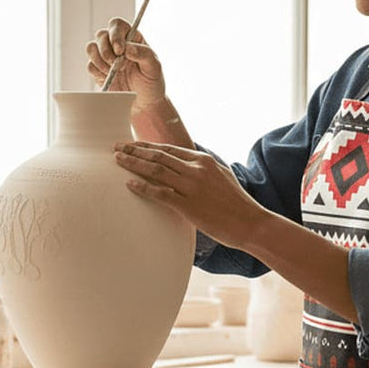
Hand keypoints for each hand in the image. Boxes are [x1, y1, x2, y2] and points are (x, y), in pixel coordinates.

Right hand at [86, 18, 166, 107]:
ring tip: (116, 72)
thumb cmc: (152, 83)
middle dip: (107, 51)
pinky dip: (99, 72)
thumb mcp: (155, 67)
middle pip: (101, 35)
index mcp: (132, 39)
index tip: (120, 50)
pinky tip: (111, 78)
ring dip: (101, 61)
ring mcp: (105, 57)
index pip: (117, 25)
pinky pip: (90, 65)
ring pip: (91, 48)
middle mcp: (116, 45)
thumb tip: (127, 48)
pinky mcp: (98, 71)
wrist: (144, 104)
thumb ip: (144, 53)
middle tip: (120, 66)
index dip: (115, 34)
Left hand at [113, 141, 266, 250]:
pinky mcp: (188, 206)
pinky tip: (130, 184)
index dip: (148, 146)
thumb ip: (204, 168)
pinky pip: (160, 193)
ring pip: (156, 170)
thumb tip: (189, 164)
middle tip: (117, 147)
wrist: (251, 223)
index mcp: (203, 161)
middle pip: (159, 156)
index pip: (169, 149)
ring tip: (118, 160)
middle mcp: (196, 170)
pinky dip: (143, 187)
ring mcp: (192, 187)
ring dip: (134, 164)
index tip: (133, 145)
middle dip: (135, 150)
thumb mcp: (222, 176)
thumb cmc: (237, 203)